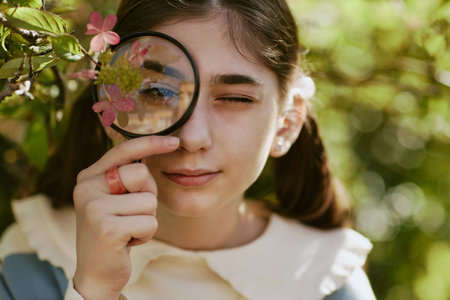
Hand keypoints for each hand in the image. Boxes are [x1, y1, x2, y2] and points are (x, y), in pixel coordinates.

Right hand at [72, 135, 178, 299]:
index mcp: (89, 176)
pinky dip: (146, 234)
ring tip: (127, 230)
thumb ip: (127, 175)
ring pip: (149, 201)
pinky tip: (128, 242)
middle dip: (148, 196)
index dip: (151, 143)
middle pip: (142, 174)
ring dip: (147, 219)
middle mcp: (86, 188)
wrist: (97, 272)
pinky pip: (150, 222)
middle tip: (131, 214)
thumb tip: (156, 147)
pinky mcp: (107, 228)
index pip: (124, 150)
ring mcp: (94, 208)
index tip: (174, 141)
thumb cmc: (115, 230)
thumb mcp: (116, 198)